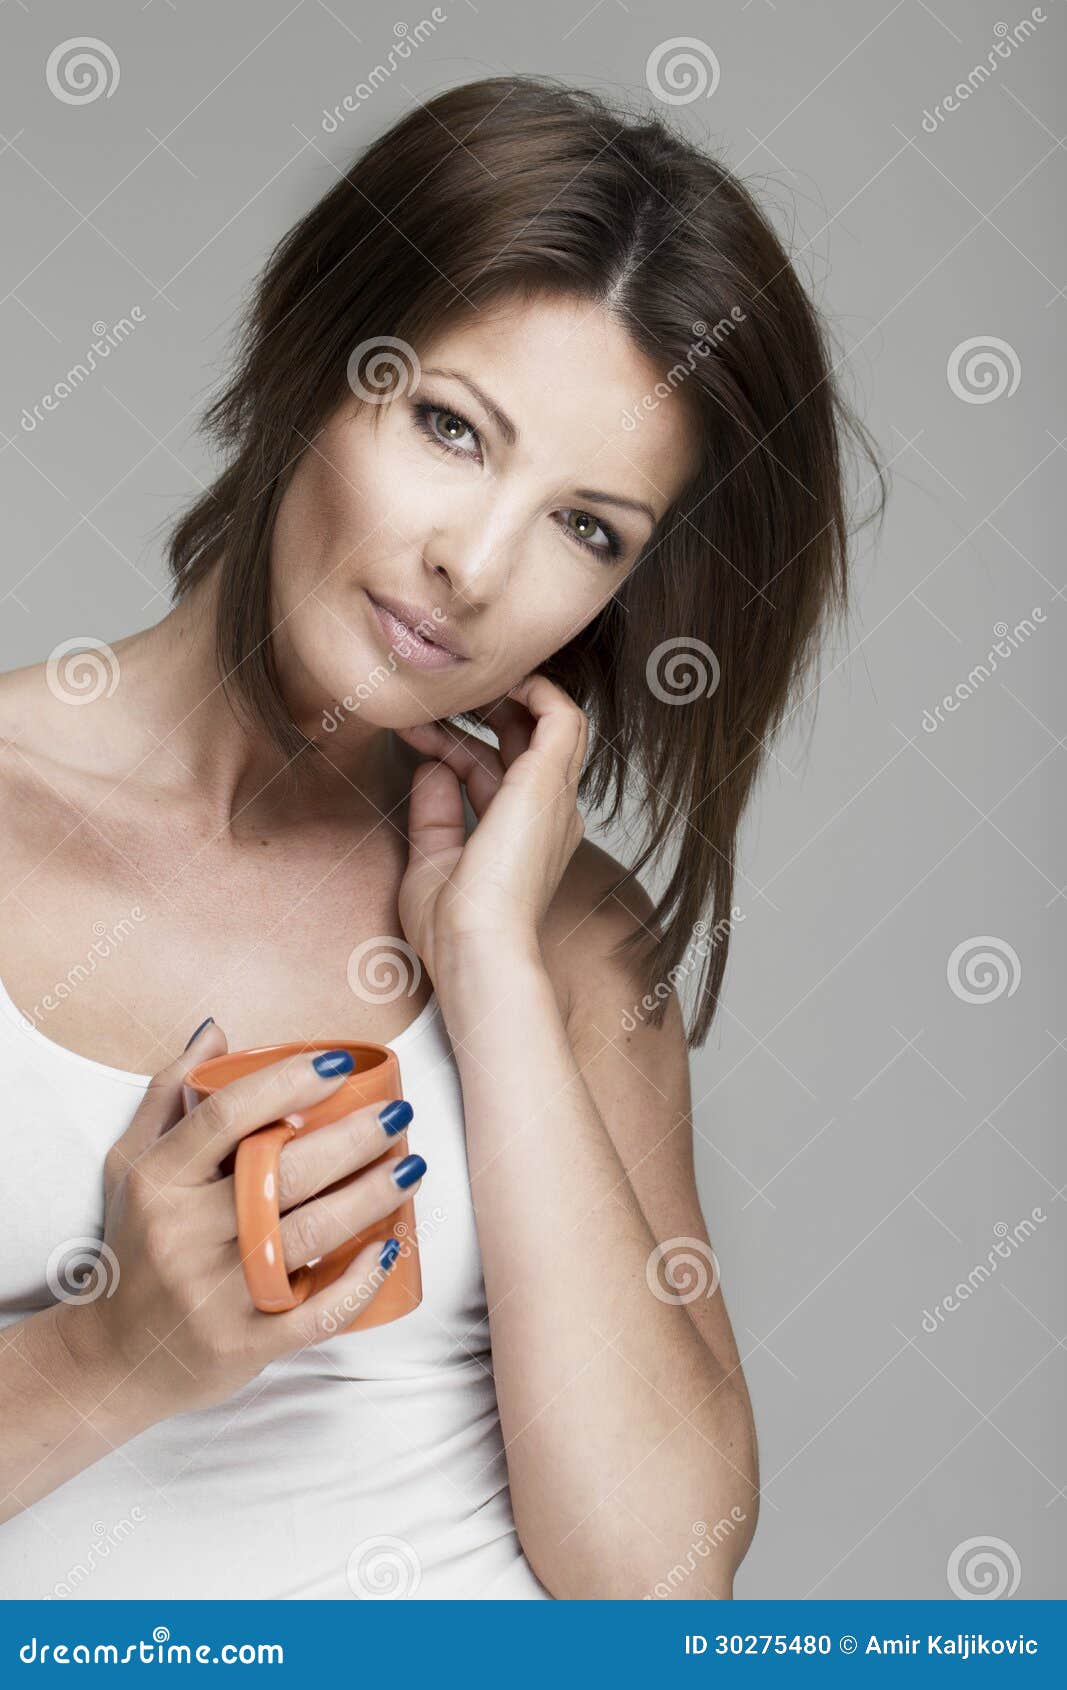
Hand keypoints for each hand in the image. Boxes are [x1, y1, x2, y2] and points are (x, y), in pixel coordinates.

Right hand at [57, 1026, 424, 1423]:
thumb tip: (216, 1032)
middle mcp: (183, 1233)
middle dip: (356, 1137)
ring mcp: (214, 1292)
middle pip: (285, 1172)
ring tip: (411, 1166)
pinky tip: (392, 1246)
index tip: (340, 1064)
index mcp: (158, 1180)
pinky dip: (360, 1280)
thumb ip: (168, 1094)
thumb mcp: (131, 1166)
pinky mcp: (243, 1344)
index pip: (228, 1116)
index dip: (289, 1082)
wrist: (111, 1359)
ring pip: (311, 1233)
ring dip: (373, 1196)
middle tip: (399, 1112)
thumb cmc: (137, 1246)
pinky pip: (316, 1311)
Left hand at [393, 672, 588, 971]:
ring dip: (507, 693)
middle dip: (482, 710)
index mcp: (524, 836)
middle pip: (523, 741)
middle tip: (436, 695)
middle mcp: (548, 814)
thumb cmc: (453, 925)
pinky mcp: (550, 781)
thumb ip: (434, 811)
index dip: (451, 744)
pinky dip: (537, 689)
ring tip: (464, 679)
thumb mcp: (431, 858)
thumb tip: (431, 766)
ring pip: (548, 722)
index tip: (409, 732)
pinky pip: (563, 716)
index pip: (492, 771)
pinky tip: (497, 680)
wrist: (475, 945)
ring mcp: (554, 797)